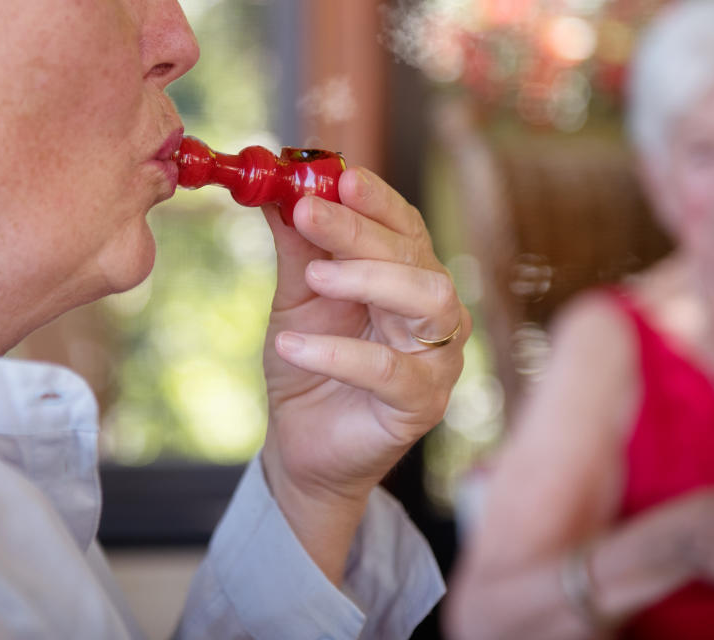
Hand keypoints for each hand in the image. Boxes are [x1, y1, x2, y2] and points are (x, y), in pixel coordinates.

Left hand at [259, 167, 469, 581]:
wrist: (302, 441)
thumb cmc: (308, 364)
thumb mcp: (296, 299)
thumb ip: (297, 247)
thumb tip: (276, 186)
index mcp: (407, 276)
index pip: (403, 225)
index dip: (375, 196)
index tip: (335, 173)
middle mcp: (434, 311)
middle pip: (414, 256)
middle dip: (361, 230)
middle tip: (309, 210)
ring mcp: (437, 357)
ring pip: (427, 301)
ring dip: (369, 279)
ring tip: (313, 277)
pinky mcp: (423, 403)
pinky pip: (390, 372)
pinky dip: (340, 353)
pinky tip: (292, 347)